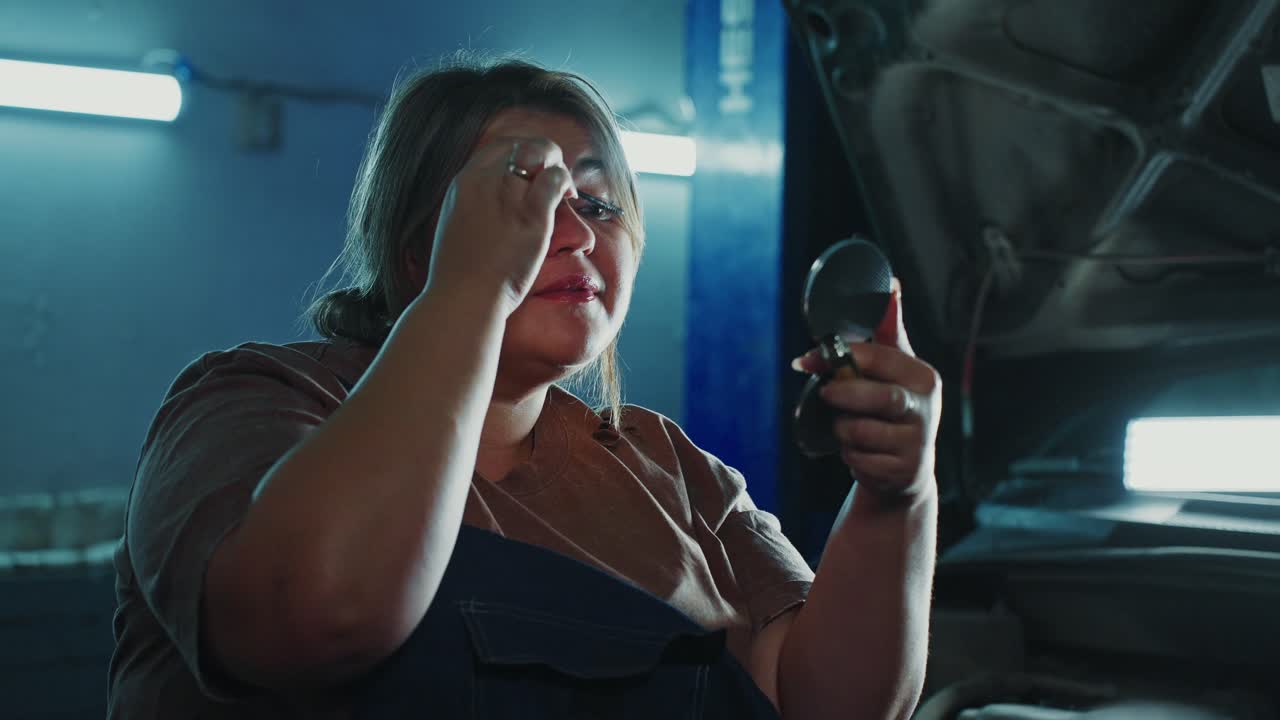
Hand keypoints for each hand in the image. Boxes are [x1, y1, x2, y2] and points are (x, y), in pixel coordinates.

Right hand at [426, 137, 577, 314]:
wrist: (463, 298)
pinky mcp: (532, 214)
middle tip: (553, 176)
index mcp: (463, 183)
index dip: (521, 154)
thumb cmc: (459, 275)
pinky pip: (556, 178)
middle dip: (543, 156)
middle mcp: (485, 181)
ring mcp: (509, 195)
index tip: (531, 171)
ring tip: (566, 187)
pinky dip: (566, 182)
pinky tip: (570, 195)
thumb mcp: (457, 225)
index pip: (498, 148)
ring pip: (543, 154)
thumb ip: (475, 206)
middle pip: (522, 146)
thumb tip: (493, 204)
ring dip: (558, 167)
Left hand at [792, 279, 940, 497]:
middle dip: (842, 396)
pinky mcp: (903, 471)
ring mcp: (917, 442)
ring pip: (861, 431)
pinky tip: (859, 451)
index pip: (880, 358)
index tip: (807, 359)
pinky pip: (859, 459)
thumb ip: (889, 329)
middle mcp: (927, 409)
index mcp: (923, 377)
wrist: (906, 468)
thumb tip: (890, 284)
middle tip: (826, 394)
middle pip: (877, 397)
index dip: (840, 356)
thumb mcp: (896, 367)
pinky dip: (849, 455)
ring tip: (847, 425)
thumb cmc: (894, 408)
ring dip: (842, 428)